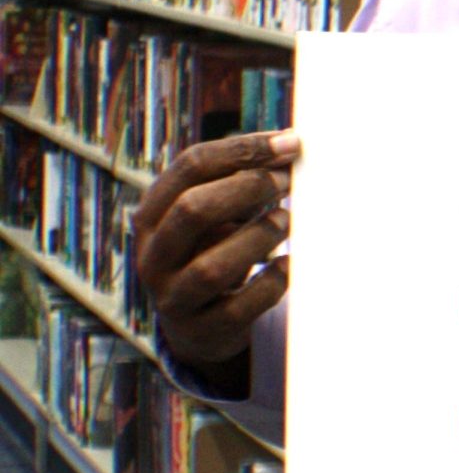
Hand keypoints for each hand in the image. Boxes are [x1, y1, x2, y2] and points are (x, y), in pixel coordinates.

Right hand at [132, 131, 298, 391]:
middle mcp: (154, 255)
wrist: (198, 325)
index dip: (243, 149)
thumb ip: (238, 180)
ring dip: (258, 238)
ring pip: (211, 268)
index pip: (190, 166)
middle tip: (289, 182)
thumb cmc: (212, 251)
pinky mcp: (203, 330)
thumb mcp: (211, 215)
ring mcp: (174, 297)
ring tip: (286, 221)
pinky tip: (290, 265)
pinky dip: (271, 283)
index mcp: (152, 215)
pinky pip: (239, 309)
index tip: (291, 143)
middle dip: (248, 188)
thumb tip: (289, 144)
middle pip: (192, 211)